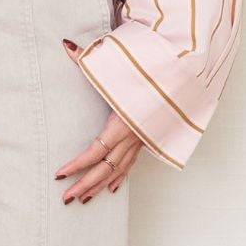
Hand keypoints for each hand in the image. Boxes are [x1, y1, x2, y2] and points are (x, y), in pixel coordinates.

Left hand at [55, 43, 141, 201]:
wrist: (185, 69)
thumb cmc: (150, 67)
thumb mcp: (117, 62)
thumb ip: (88, 57)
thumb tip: (66, 45)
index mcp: (124, 121)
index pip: (95, 151)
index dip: (77, 165)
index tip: (60, 174)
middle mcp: (134, 135)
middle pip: (106, 168)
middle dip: (85, 184)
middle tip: (66, 198)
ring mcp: (143, 138)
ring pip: (120, 170)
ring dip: (100, 185)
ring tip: (83, 199)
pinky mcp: (149, 137)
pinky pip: (133, 163)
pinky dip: (121, 177)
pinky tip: (112, 188)